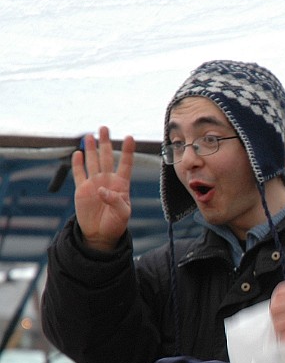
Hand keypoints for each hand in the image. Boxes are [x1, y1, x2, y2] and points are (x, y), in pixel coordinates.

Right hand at [72, 126, 134, 251]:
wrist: (101, 235)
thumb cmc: (116, 224)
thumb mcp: (123, 214)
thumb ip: (115, 201)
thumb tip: (101, 190)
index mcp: (122, 185)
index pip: (126, 164)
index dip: (128, 151)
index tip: (130, 137)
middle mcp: (108, 180)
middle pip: (107, 157)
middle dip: (106, 143)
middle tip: (104, 128)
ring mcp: (94, 183)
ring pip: (93, 162)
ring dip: (91, 149)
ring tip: (89, 136)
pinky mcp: (82, 189)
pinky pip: (79, 173)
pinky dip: (78, 164)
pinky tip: (77, 153)